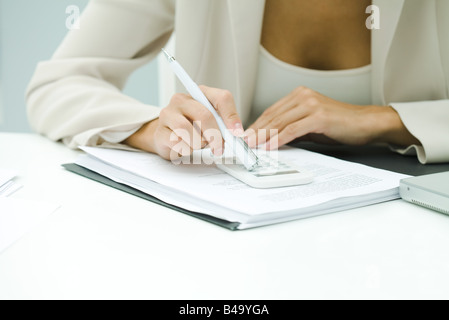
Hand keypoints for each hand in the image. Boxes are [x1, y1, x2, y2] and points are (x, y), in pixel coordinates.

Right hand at [124, 86, 243, 159]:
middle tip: (219, 148)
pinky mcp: (160, 131)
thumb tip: (237, 135)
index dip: (231, 116)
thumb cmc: (193, 129)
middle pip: (205, 115)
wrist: (167, 137)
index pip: (221, 97)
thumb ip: (224, 126)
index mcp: (199, 94)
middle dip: (216, 136)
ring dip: (199, 143)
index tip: (236, 133)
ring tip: (199, 145)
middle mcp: (182, 100)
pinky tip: (187, 147)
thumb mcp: (212, 123)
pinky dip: (187, 149)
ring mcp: (168, 114)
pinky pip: (177, 142)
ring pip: (188, 130)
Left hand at [246, 86, 419, 149]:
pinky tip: (270, 147)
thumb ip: (290, 128)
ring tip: (252, 147)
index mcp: (299, 95)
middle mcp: (303, 96)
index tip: (246, 138)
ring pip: (280, 122)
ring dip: (264, 136)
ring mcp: (310, 104)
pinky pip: (293, 129)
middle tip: (243, 144)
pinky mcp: (318, 115)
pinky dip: (279, 139)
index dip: (256, 126)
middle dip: (256, 132)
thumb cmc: (339, 124)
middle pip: (272, 116)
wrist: (365, 123)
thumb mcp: (309, 125)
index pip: (271, 112)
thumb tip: (270, 140)